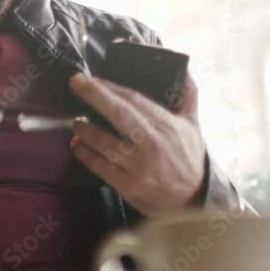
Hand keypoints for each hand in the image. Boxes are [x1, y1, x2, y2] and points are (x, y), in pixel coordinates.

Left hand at [68, 72, 205, 214]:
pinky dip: (85, 154)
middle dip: (95, 95)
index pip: (134, 100)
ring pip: (104, 142)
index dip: (111, 88)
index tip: (93, 78)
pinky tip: (77, 145)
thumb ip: (187, 96)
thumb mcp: (193, 124)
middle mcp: (151, 144)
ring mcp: (138, 166)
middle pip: (118, 114)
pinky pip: (100, 167)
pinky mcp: (128, 186)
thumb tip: (182, 70)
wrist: (194, 199)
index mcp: (166, 126)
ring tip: (75, 121)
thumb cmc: (189, 157)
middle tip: (76, 81)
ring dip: (85, 129)